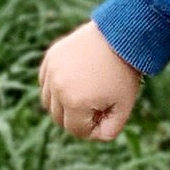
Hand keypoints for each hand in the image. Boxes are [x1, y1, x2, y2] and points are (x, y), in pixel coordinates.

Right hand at [37, 20, 145, 140]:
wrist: (121, 34)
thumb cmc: (124, 72)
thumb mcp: (124, 106)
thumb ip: (110, 130)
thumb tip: (93, 135)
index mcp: (75, 102)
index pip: (76, 130)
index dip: (93, 127)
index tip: (108, 111)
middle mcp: (58, 88)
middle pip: (60, 118)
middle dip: (78, 116)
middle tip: (99, 101)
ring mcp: (51, 71)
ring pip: (49, 101)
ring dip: (64, 103)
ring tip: (88, 91)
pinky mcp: (50, 58)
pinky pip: (46, 82)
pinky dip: (56, 86)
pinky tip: (75, 80)